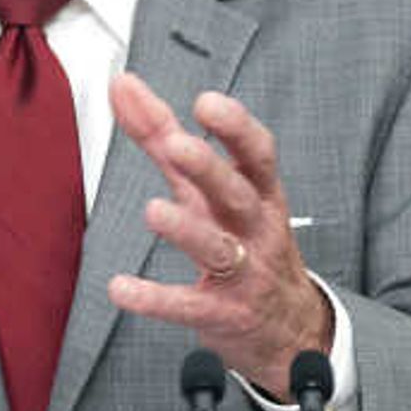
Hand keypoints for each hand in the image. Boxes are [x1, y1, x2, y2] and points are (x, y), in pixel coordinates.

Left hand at [103, 73, 335, 395]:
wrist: (289, 324)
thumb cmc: (242, 239)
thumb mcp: (209, 187)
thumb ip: (163, 135)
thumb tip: (122, 86)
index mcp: (258, 193)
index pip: (257, 154)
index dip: (236, 129)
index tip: (207, 102)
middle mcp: (255, 229)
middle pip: (237, 194)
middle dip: (209, 169)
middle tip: (176, 145)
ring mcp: (244, 273)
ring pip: (218, 248)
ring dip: (187, 229)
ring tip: (154, 211)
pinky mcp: (224, 314)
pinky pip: (189, 305)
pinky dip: (154, 299)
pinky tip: (121, 288)